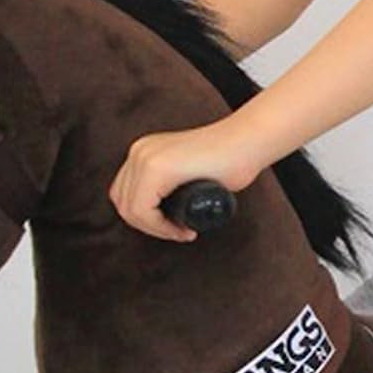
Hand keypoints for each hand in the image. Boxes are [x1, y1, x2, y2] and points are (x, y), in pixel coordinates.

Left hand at [108, 117, 263, 241]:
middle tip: (178, 231)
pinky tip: (182, 228)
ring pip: (131, 210)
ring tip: (181, 231)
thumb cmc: (229, 159)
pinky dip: (159, 227)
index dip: (146, 220)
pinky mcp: (157, 168)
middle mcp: (139, 152)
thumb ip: (170, 185)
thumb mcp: (186, 172)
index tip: (175, 227)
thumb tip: (161, 215)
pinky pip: (143, 210)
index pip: (125, 195)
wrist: (248, 141)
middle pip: (123, 203)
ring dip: (155, 228)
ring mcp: (146, 157)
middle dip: (149, 226)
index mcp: (143, 152)